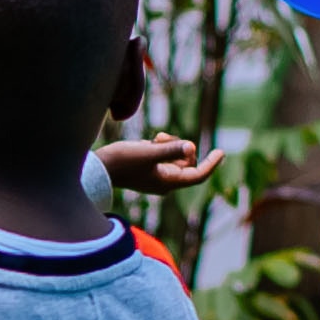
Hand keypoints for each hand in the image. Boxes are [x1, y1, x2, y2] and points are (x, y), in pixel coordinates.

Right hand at [96, 128, 216, 194]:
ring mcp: (156, 176)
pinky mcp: (148, 170)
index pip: (197, 175)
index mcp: (168, 182)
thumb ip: (171, 150)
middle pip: (187, 163)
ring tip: (156, 138)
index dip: (211, 164)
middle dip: (181, 147)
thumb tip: (191, 146)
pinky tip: (150, 142)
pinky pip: (165, 157)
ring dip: (171, 145)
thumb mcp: (148, 153)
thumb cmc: (121, 162)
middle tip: (163, 137)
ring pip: (176, 158)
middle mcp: (165, 182)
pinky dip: (162, 147)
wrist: (98, 168)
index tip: (221, 151)